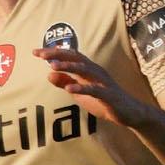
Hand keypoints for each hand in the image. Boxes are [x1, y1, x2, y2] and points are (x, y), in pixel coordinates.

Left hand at [36, 47, 150, 128]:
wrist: (129, 112)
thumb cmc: (102, 99)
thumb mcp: (79, 91)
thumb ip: (65, 82)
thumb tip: (48, 74)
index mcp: (88, 69)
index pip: (69, 57)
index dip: (53, 53)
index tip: (35, 52)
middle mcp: (95, 71)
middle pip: (76, 59)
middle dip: (58, 55)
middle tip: (41, 54)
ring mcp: (103, 82)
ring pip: (85, 70)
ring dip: (69, 67)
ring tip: (53, 66)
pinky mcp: (108, 94)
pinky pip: (94, 89)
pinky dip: (82, 88)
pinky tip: (69, 88)